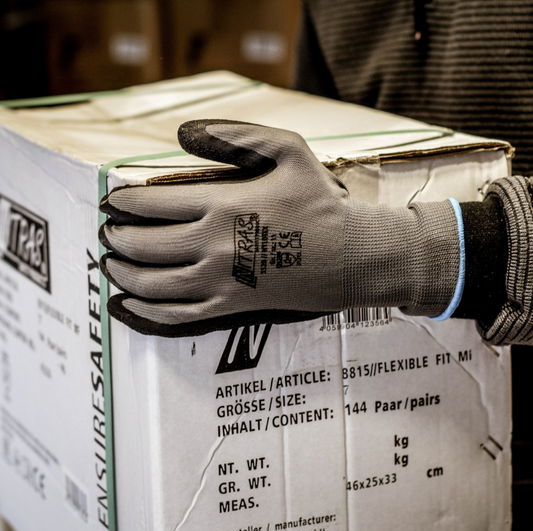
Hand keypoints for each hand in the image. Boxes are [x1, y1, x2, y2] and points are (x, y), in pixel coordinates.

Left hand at [99, 120, 459, 336]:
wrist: (351, 257)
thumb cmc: (320, 202)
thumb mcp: (288, 150)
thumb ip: (236, 135)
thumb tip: (182, 134)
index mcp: (222, 205)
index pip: (152, 204)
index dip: (122, 202)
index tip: (109, 201)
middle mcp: (213, 246)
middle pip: (145, 245)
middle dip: (117, 237)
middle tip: (107, 231)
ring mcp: (221, 282)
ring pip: (153, 284)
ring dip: (124, 274)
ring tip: (110, 263)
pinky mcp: (232, 308)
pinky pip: (178, 315)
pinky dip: (148, 311)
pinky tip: (131, 304)